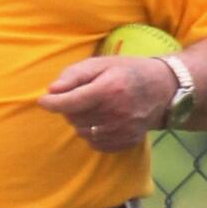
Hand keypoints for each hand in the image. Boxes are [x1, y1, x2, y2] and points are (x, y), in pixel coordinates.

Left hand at [37, 55, 175, 151]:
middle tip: (77, 97)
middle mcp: (116, 113)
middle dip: (68, 108)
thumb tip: (52, 90)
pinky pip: (96, 144)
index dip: (52, 103)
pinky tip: (99, 120)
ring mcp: (123, 130)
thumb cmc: (127, 71)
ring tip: (90, 107)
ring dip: (79, 121)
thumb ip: (75, 75)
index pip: (71, 102)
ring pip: (83, 132)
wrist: (164, 89)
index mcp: (108, 90)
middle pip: (74, 118)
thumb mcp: (101, 63)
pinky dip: (91, 133)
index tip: (42, 101)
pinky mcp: (128, 142)